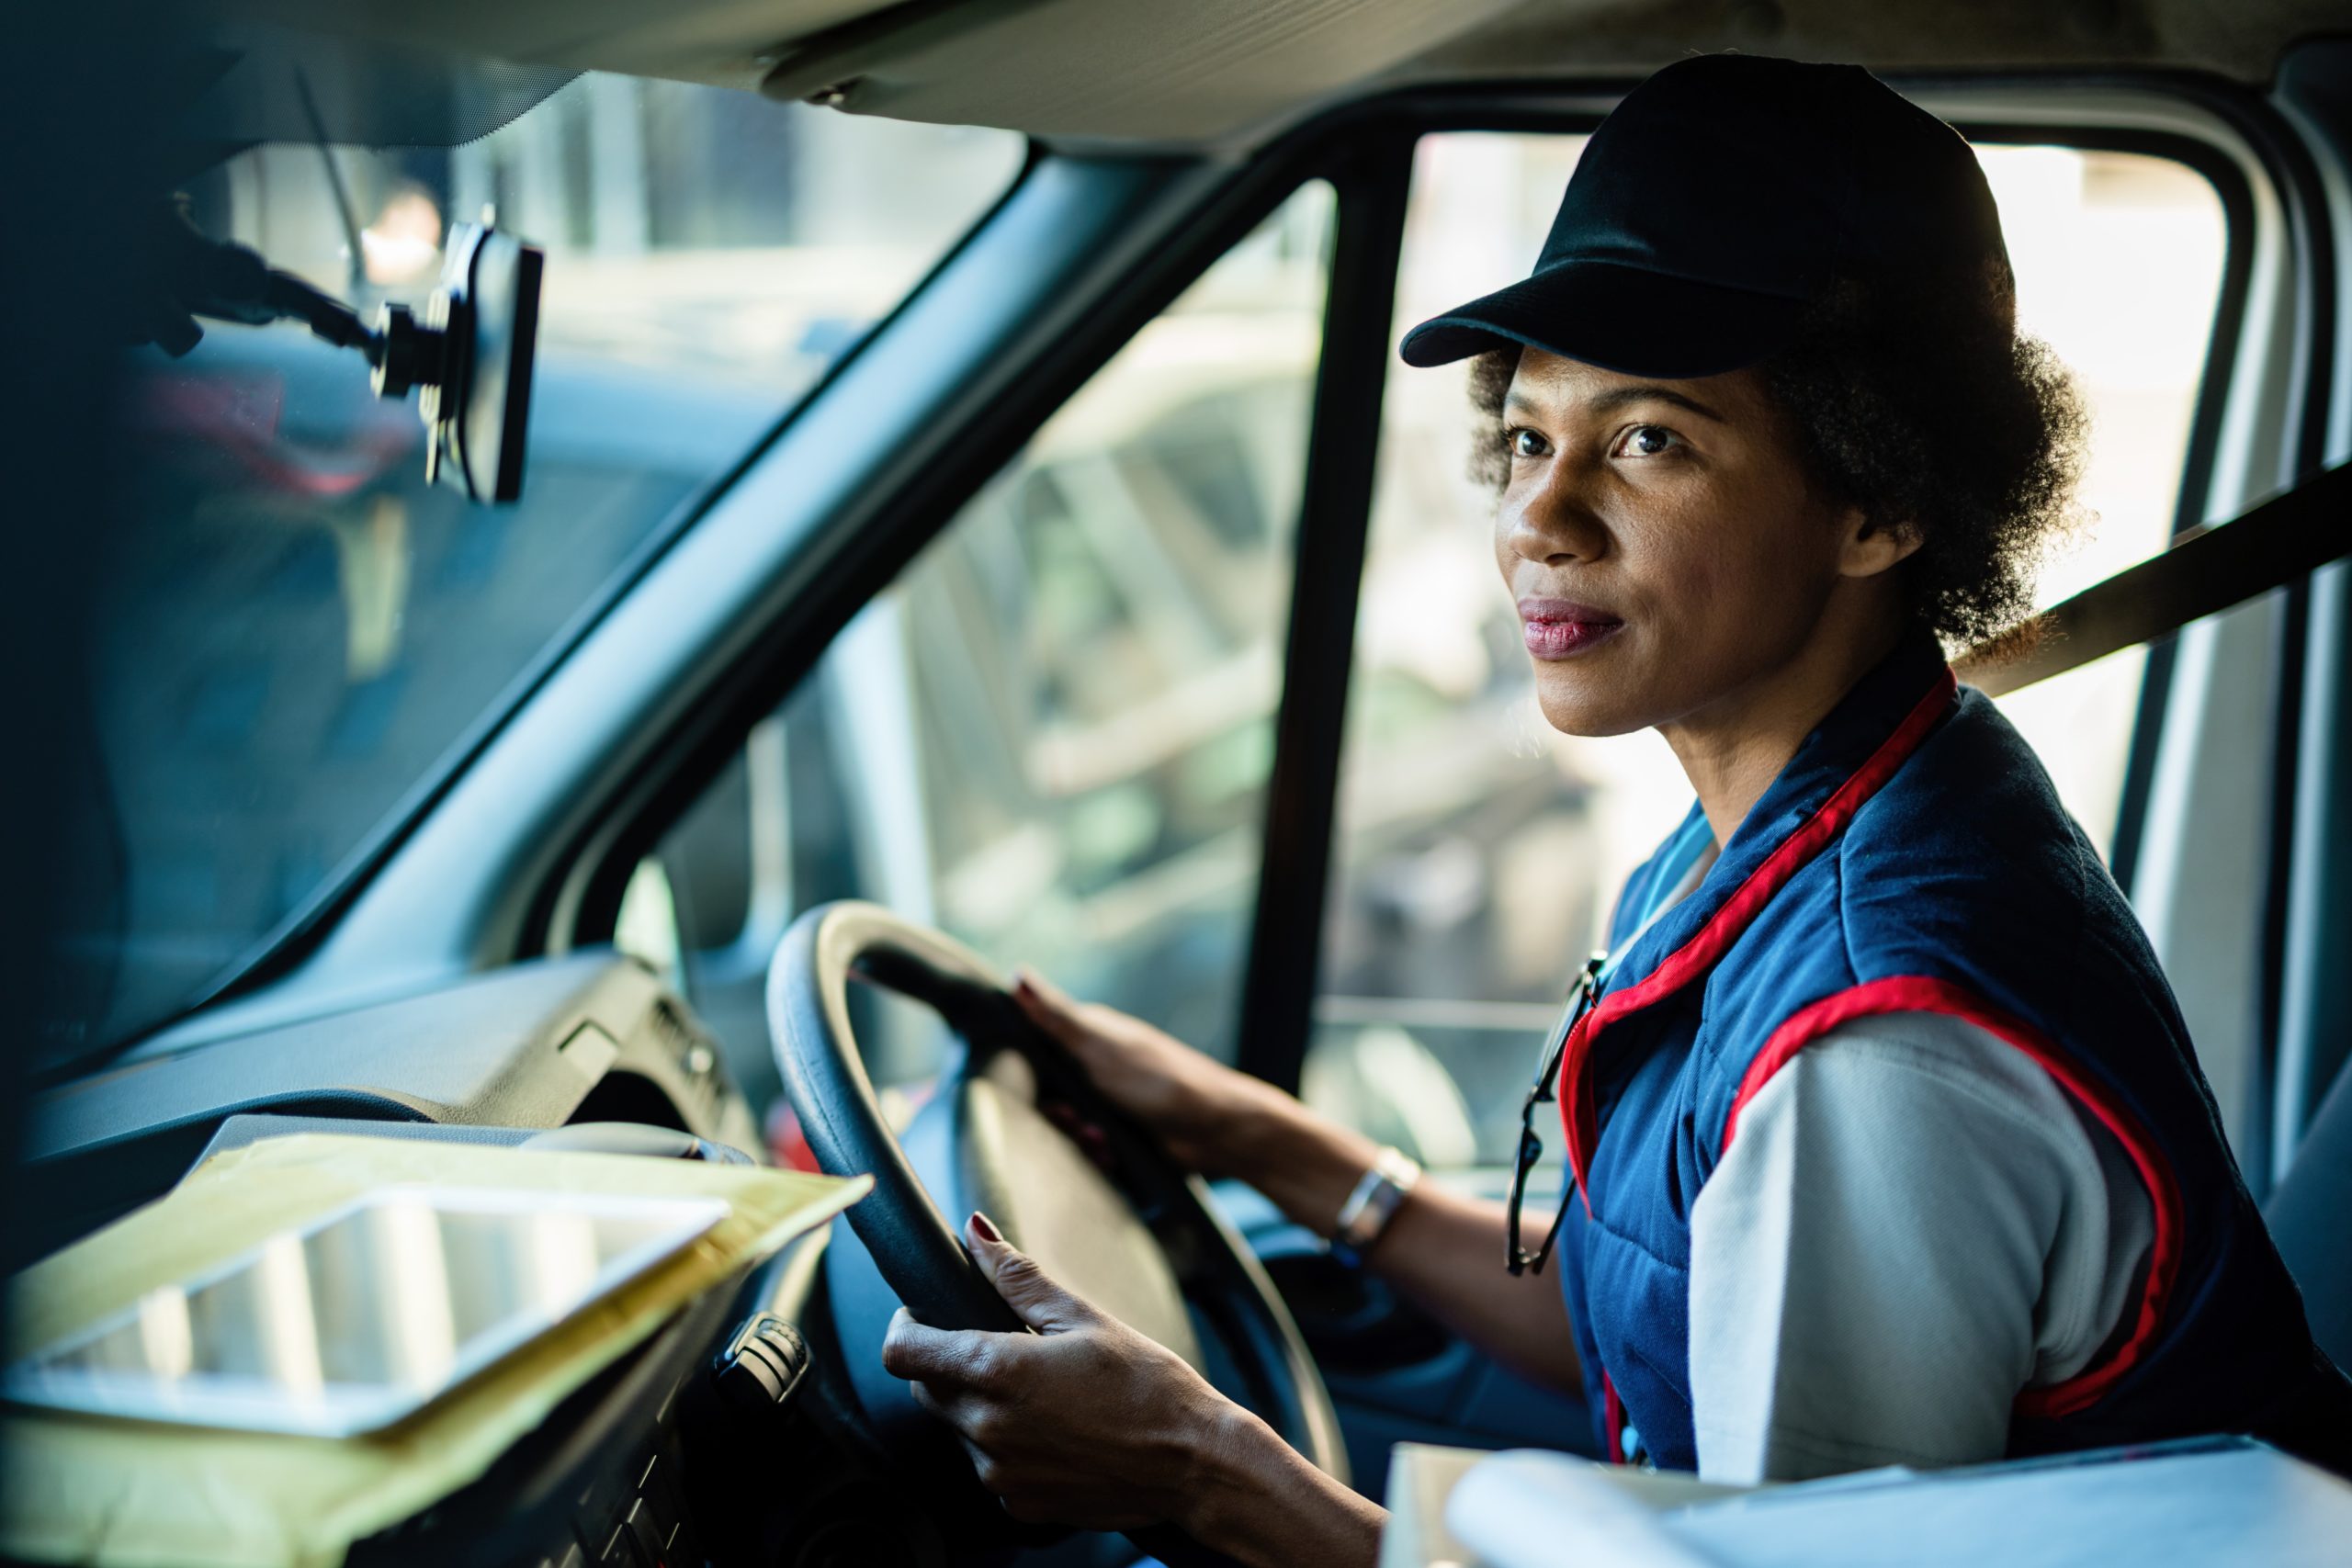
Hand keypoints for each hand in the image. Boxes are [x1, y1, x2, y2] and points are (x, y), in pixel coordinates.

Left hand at [879, 1212, 1255, 1531]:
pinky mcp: (1019, 1504)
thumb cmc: (1149, 1385)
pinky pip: (990, 1465)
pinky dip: (1007, 1444)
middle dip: (949, 1362)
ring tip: (1045, 1392)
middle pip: (927, 1389)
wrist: (1194, 1463)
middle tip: (1003, 1345)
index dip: (905, 1327)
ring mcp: (1000, 1473)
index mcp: (996, 1371)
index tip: (924, 1314)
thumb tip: (976, 1233)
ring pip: (959, 1428)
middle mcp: (987, 1427)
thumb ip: (1017, 1277)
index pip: (903, 1353)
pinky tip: (1056, 1429)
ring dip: (981, 1405)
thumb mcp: (1084, 1317)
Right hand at [1011, 968, 1292, 1176]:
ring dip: (1079, 1138)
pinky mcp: (1118, 1133)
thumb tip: (1018, 975)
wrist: (1215, 1131)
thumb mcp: (1101, 1046)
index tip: (1032, 1085)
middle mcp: (1094, 1066)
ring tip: (1102, 1141)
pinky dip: (1096, 1154)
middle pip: (1046, 1092)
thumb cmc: (1161, 1079)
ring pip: (1065, 1125)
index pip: (1034, 1043)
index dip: (1025, 1068)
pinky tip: (1111, 1155)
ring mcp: (1107, 1101)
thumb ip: (1056, 1017)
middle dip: (1056, 1114)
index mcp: (1089, 1035)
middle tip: (1076, 1120)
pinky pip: (1087, 1148)